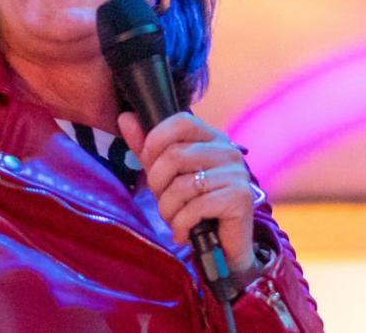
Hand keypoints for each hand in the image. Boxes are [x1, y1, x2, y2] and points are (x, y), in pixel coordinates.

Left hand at [118, 111, 255, 272]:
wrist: (223, 248)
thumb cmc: (193, 207)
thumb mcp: (165, 176)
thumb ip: (147, 148)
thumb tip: (125, 117)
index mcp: (211, 138)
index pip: (181, 121)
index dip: (156, 141)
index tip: (150, 165)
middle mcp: (228, 151)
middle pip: (175, 155)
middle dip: (157, 184)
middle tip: (163, 202)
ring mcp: (237, 173)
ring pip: (182, 185)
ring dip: (168, 209)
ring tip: (173, 220)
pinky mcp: (240, 198)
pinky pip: (195, 207)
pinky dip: (181, 224)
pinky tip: (184, 233)